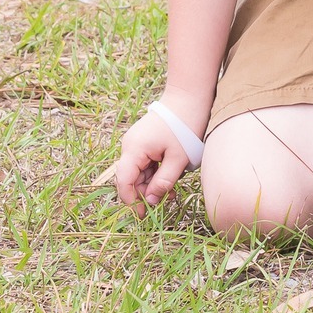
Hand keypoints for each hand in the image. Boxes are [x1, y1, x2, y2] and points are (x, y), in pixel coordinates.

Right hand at [111, 99, 198, 215]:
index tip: (142, 215)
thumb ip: (163, 181)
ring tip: (171, 191)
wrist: (188, 97)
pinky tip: (168, 179)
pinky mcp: (143, 142)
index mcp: (134, 148)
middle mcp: (130, 145)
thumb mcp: (178, 159)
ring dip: (151, 184)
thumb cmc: (185, 126)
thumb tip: (151, 200)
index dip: (131, 200)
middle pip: (129, 178)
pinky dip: (153, 174)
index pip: (124, 181)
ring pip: (137, 173)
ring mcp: (135, 143)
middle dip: (144, 193)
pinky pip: (143, 164)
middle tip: (165, 201)